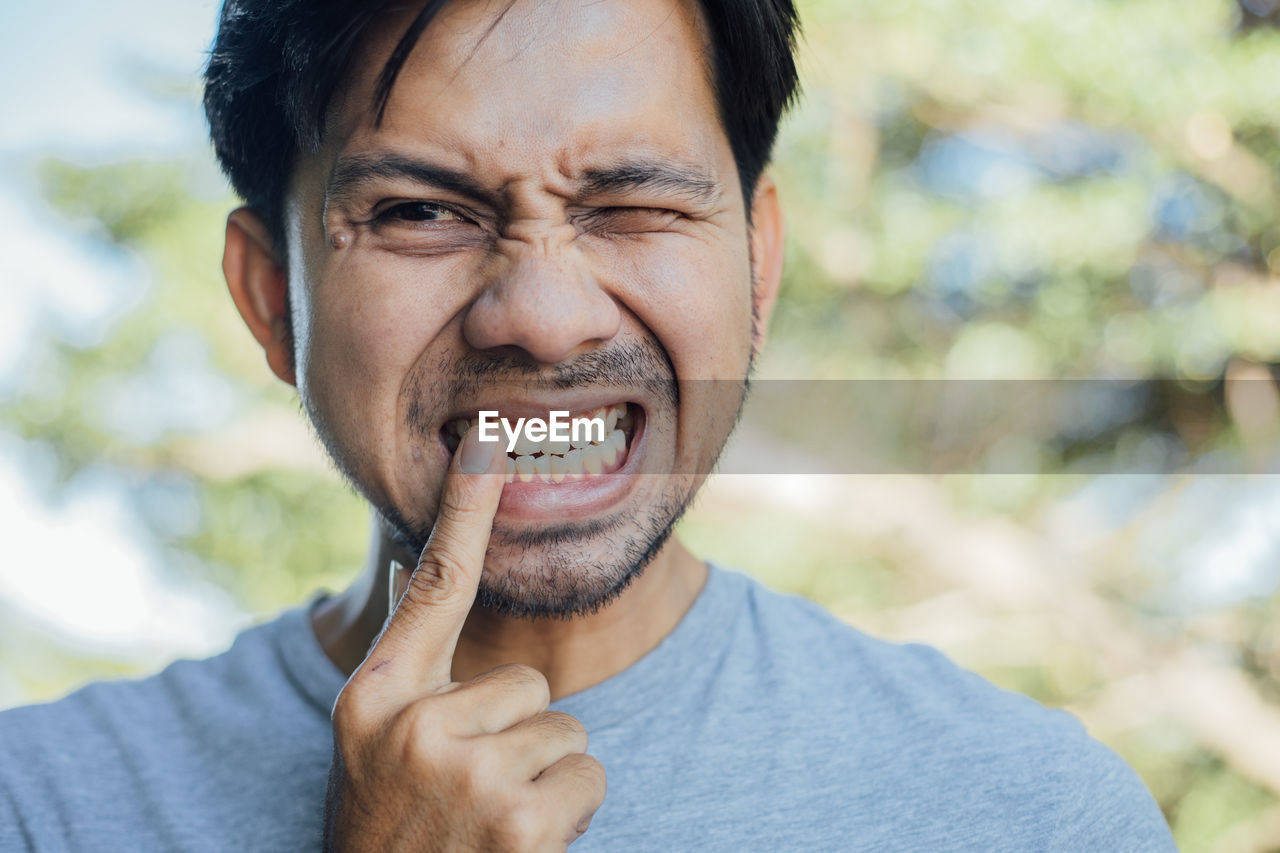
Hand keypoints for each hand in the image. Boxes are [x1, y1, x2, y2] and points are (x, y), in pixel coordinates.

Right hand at [323, 427, 605, 851]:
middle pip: (532, 684)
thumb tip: (418, 566)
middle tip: (470, 791)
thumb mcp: (372, 741)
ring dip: (543, 778)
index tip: (489, 440)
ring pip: (568, 731)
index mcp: (375, 696)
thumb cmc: (387, 825)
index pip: (434, 585)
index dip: (465, 510)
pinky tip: (519, 845)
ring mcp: (467, 774)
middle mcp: (416, 725)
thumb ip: (408, 663)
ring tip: (489, 820)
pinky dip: (569, 815)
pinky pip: (590, 777)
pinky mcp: (519, 823)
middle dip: (520, 736)